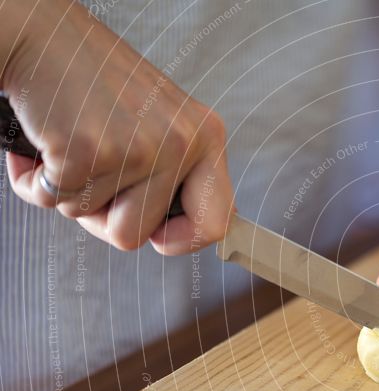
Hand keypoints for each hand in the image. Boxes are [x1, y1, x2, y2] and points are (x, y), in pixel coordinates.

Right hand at [0, 0, 233, 253]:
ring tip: (69, 147)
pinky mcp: (89, 151)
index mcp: (206, 136)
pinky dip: (34, 182)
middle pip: (140, 235)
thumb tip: (177, 233)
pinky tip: (43, 144)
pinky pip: (53, 202)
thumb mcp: (161, 122)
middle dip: (106, 221)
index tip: (160, 236)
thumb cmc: (97, 83)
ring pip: (91, 219)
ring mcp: (138, 149)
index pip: (216, 222)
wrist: (43, 34)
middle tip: (93, 184)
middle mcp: (182, 143)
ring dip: (69, 194)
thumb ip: (176, 172)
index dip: (183, 241)